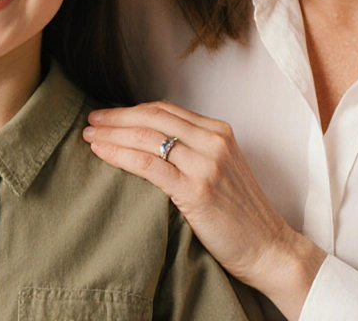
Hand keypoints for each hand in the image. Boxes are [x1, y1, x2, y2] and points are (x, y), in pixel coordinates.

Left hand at [84, 102, 325, 318]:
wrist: (268, 247)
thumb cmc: (241, 215)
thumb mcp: (222, 169)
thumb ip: (195, 151)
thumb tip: (151, 144)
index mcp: (220, 132)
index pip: (166, 110)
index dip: (132, 110)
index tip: (108, 116)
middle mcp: (214, 141)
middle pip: (153, 117)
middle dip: (117, 117)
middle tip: (91, 121)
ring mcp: (206, 164)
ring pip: (147, 138)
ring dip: (113, 134)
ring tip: (89, 137)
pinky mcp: (196, 189)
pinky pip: (149, 165)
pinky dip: (121, 155)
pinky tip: (102, 153)